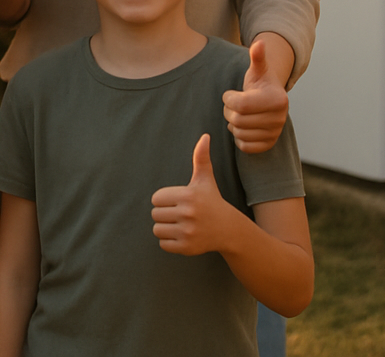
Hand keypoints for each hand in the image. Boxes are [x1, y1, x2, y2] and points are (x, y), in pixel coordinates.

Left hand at [151, 134, 230, 254]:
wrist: (229, 230)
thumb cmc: (212, 201)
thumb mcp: (206, 179)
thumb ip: (201, 157)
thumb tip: (205, 136)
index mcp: (188, 195)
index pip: (156, 198)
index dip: (164, 200)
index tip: (177, 201)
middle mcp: (188, 214)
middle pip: (155, 214)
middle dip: (164, 214)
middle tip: (178, 214)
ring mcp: (188, 232)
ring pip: (157, 230)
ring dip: (165, 228)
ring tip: (179, 224)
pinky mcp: (187, 248)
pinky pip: (163, 244)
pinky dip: (169, 241)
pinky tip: (182, 235)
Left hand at [222, 39, 288, 153]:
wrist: (270, 100)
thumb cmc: (260, 83)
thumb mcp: (257, 69)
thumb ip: (257, 57)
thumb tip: (259, 43)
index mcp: (277, 99)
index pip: (240, 104)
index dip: (228, 99)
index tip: (230, 94)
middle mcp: (280, 118)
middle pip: (238, 120)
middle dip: (229, 111)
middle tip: (232, 105)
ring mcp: (276, 133)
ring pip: (239, 134)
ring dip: (232, 124)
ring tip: (238, 114)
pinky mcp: (269, 145)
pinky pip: (245, 146)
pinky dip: (238, 138)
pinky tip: (242, 126)